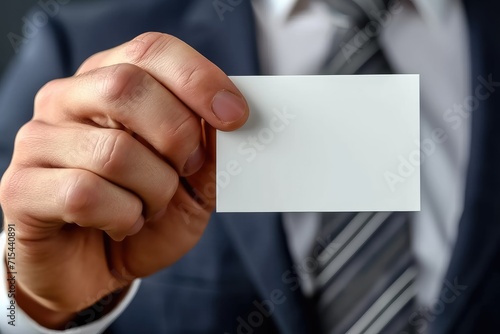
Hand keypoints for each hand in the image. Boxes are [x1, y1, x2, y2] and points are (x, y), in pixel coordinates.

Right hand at [0, 32, 247, 327]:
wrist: (101, 266)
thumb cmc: (147, 213)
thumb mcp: (194, 178)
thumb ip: (211, 143)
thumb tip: (233, 115)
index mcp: (111, 81)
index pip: (151, 50)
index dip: (199, 79)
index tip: (236, 117)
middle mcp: (68, 100)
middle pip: (126, 87)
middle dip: (177, 137)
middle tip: (188, 168)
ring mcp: (38, 141)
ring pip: (114, 151)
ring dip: (154, 191)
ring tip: (150, 206)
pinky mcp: (20, 188)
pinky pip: (84, 194)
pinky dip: (123, 218)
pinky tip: (122, 225)